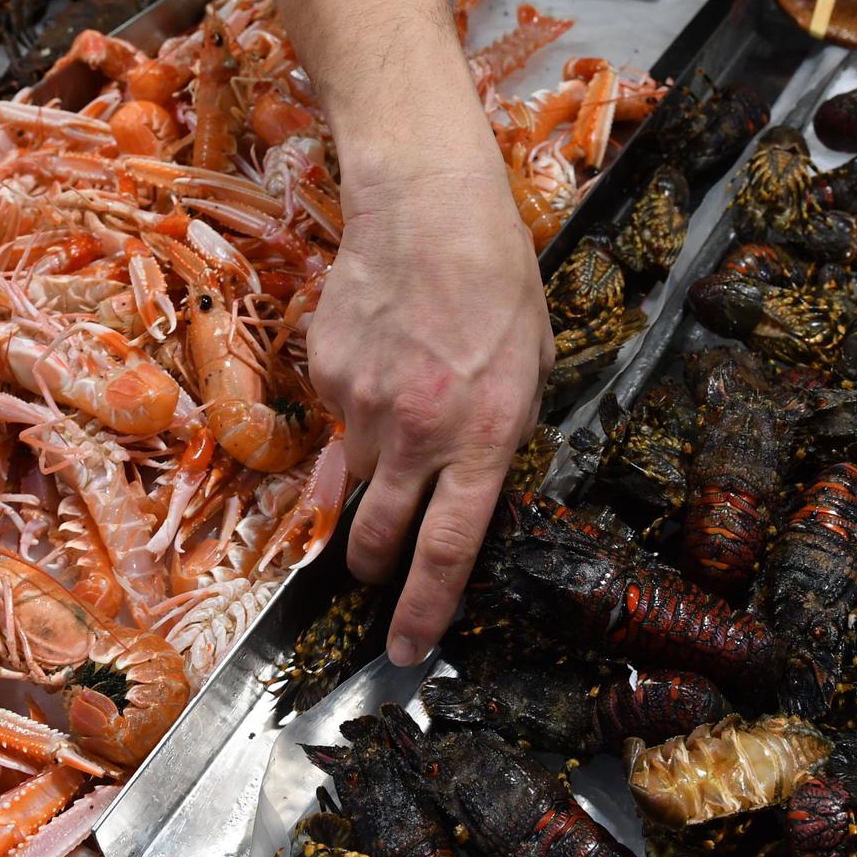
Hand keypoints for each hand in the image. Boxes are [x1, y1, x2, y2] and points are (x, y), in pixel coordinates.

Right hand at [312, 161, 552, 666]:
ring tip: (394, 418)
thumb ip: (502, 433)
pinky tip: (380, 354)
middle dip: (371, 568)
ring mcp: (363, 404)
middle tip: (371, 574)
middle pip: (378, 535)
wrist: (426, 205)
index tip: (406, 651)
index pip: (450, 547)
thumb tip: (470, 485)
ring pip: (352, 476)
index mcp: (485, 435)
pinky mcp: (326, 373)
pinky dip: (353, 407)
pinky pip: (335, 415)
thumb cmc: (497, 278)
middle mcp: (419, 431)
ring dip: (367, 475)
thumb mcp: (530, 364)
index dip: (425, 609)